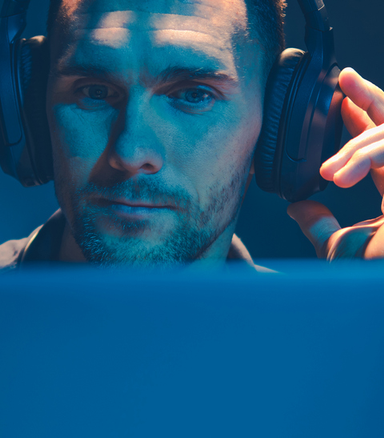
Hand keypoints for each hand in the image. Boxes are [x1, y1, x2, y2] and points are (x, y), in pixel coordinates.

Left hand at [287, 68, 383, 259]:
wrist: (375, 288)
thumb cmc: (371, 274)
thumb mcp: (339, 246)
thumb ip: (319, 224)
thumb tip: (295, 207)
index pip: (382, 146)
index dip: (364, 116)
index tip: (340, 100)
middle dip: (372, 98)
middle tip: (344, 79)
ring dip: (359, 146)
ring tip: (331, 171)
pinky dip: (367, 156)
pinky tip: (341, 175)